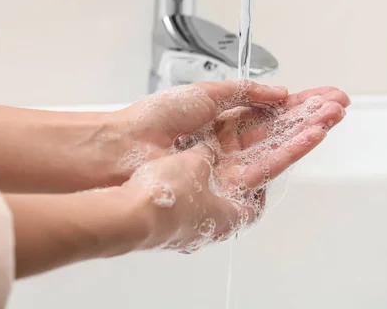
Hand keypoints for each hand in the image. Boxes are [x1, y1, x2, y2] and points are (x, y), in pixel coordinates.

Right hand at [123, 143, 249, 252]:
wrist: (130, 217)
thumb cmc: (169, 196)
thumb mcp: (195, 162)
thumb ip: (206, 154)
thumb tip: (206, 151)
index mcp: (228, 219)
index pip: (254, 206)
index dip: (256, 187)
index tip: (252, 171)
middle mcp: (209, 233)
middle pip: (225, 207)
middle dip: (223, 183)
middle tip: (219, 163)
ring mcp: (183, 235)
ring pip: (198, 209)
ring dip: (198, 188)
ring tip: (190, 165)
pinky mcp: (162, 232)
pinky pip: (176, 211)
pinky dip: (178, 193)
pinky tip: (168, 176)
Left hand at [124, 86, 348, 252]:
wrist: (129, 146)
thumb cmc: (157, 118)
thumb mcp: (208, 94)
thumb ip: (246, 93)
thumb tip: (280, 92)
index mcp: (219, 122)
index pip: (265, 113)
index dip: (294, 104)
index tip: (320, 95)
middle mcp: (226, 145)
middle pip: (276, 130)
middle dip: (308, 116)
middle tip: (338, 104)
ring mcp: (228, 165)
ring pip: (275, 146)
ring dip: (305, 130)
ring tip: (333, 116)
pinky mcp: (229, 183)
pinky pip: (266, 164)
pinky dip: (290, 149)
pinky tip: (311, 135)